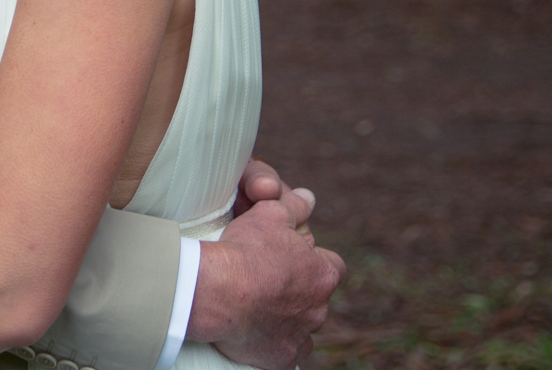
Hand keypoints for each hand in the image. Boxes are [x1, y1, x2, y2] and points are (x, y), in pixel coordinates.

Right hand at [188, 164, 344, 369]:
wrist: (218, 292)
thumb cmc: (246, 250)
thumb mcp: (270, 214)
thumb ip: (294, 206)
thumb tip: (308, 198)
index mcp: (323, 274)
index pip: (332, 267)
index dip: (313, 261)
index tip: (294, 259)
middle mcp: (319, 308)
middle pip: (315, 298)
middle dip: (299, 291)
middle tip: (269, 282)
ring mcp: (301, 336)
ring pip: (302, 328)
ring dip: (288, 319)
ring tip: (260, 308)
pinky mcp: (283, 358)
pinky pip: (286, 353)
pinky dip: (275, 343)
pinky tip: (258, 333)